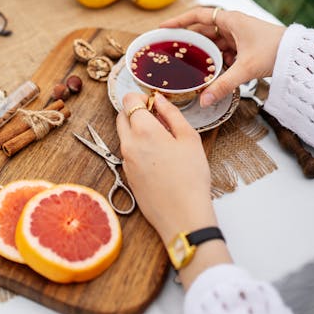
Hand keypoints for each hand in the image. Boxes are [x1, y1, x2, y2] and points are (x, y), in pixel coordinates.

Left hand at [116, 92, 216, 244]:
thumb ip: (172, 113)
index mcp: (143, 131)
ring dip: (137, 130)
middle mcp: (128, 145)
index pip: (128, 100)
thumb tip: (160, 100)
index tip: (155, 104)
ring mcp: (125, 162)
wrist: (183, 216)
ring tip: (163, 140)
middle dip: (136, 112)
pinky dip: (138, 148)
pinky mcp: (127, 176)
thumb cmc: (191, 177)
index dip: (141, 97)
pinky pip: (128, 153)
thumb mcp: (189, 138)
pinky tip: (159, 158)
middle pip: (121, 116)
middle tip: (159, 119)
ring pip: (124, 136)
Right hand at [161, 8, 285, 105]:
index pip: (197, 15)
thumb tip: (204, 100)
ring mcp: (240, 34)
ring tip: (189, 65)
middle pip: (204, 30)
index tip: (163, 28)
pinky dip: (218, 60)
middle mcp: (233, 24)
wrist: (298, 55)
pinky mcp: (246, 45)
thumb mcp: (245, 68)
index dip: (179, 21)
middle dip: (189, 41)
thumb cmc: (275, 51)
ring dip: (205, 53)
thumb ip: (223, 85)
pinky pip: (225, 51)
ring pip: (215, 42)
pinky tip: (213, 72)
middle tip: (171, 50)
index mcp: (230, 20)